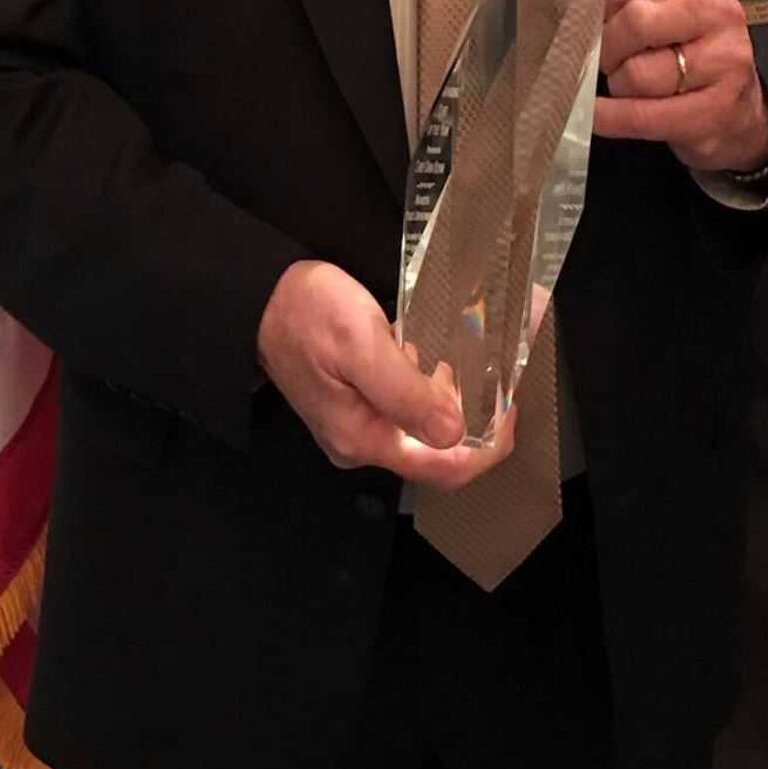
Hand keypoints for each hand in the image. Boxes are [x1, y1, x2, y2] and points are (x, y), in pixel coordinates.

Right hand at [255, 260, 519, 487]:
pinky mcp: (357, 406)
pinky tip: (437, 361)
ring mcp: (358, 426)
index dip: (488, 447)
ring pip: (425, 431)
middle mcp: (362, 442)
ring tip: (471, 364)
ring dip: (454, 403)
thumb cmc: (302, 313)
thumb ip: (405, 391)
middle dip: (476, 423)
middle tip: (497, 380)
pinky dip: (431, 391)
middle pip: (438, 454)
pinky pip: (407, 413)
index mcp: (363, 437)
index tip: (509, 411)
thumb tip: (453, 432)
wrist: (258, 299)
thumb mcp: (360, 342)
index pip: (444, 469)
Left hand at [567, 0, 767, 173]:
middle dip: (606, 44)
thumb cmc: (675, 39)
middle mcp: (718, 8)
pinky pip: (644, 115)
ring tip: (626, 78)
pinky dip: (610, 116)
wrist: (734, 104)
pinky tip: (598, 111)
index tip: (594, 0)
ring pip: (640, 73)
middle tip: (605, 52)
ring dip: (617, 81)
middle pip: (638, 19)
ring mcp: (724, 59)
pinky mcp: (718, 109)